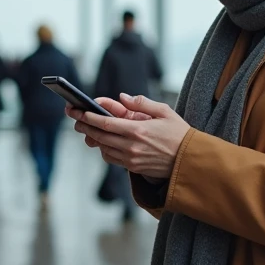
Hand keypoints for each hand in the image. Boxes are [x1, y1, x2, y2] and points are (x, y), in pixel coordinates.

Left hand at [67, 93, 189, 179]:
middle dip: (84, 125)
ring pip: (103, 148)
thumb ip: (142, 103)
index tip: (78, 111)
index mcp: (138, 130)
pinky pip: (111, 158)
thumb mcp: (165, 112)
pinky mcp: (134, 168)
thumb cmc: (180, 134)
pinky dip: (104, 149)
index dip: (89, 117)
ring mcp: (131, 159)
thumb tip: (122, 97)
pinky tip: (104, 141)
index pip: (105, 123)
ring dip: (93, 138)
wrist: (190, 161)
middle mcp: (131, 146)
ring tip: (86, 128)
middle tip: (74, 117)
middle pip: (99, 136)